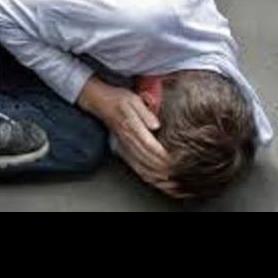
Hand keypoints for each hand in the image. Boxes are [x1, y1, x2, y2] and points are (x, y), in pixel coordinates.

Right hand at [78, 77, 177, 193]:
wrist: (99, 102)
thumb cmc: (118, 99)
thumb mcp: (133, 99)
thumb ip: (145, 113)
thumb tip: (156, 125)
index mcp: (131, 125)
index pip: (149, 144)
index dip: (162, 154)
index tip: (175, 159)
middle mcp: (126, 138)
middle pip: (146, 158)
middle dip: (162, 167)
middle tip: (178, 171)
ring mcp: (123, 146)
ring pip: (140, 165)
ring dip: (155, 174)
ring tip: (171, 179)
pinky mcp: (121, 150)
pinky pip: (134, 166)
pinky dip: (146, 175)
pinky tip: (156, 179)